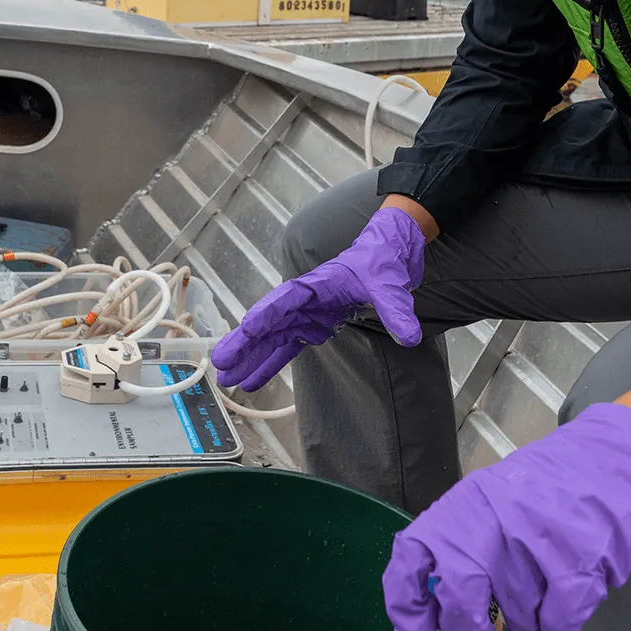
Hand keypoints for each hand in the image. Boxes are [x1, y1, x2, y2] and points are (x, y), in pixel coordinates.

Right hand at [211, 206, 425, 390]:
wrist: (391, 249)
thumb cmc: (383, 258)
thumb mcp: (391, 283)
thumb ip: (397, 309)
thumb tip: (409, 336)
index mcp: (317, 284)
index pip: (286, 300)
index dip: (266, 316)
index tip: (246, 330)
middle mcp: (307, 300)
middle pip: (270, 322)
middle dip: (245, 343)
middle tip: (220, 365)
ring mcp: (309, 313)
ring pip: (273, 337)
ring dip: (251, 358)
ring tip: (227, 381)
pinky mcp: (317, 324)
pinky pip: (289, 346)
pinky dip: (271, 362)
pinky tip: (253, 380)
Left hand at [382, 403, 630, 630]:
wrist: (620, 453)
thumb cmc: (559, 482)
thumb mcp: (498, 499)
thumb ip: (468, 545)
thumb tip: (441, 610)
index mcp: (467, 504)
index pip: (411, 562)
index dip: (407, 618)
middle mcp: (493, 519)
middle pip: (460, 602)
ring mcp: (536, 538)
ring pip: (516, 617)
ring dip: (530, 620)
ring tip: (548, 585)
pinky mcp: (577, 558)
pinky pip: (556, 623)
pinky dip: (561, 624)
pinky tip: (570, 596)